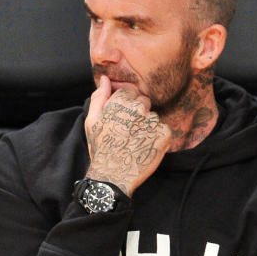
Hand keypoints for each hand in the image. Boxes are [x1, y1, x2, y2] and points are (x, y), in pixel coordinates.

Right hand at [84, 76, 171, 194]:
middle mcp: (138, 109)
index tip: (123, 118)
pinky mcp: (164, 135)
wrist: (113, 176)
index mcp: (120, 102)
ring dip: (148, 126)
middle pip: (144, 102)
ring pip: (154, 116)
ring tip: (136, 141)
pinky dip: (159, 137)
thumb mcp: (92, 121)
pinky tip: (146, 146)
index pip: (131, 91)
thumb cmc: (101, 148)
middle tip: (129, 131)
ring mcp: (152, 122)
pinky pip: (164, 129)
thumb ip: (99, 97)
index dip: (127, 104)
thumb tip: (106, 79)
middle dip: (139, 113)